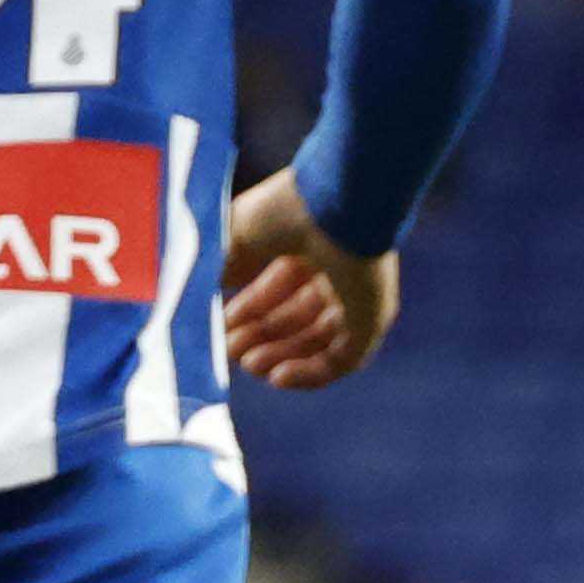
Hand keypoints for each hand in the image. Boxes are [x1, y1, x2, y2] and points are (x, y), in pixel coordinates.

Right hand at [219, 170, 398, 389]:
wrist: (335, 205)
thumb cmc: (284, 210)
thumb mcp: (236, 237)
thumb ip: (222, 266)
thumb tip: (209, 292)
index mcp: (307, 245)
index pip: (277, 289)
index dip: (248, 311)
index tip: (221, 326)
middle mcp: (335, 271)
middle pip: (295, 319)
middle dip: (261, 337)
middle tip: (230, 352)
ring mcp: (358, 297)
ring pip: (317, 341)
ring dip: (281, 357)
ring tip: (249, 366)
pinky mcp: (374, 318)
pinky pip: (342, 359)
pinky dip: (310, 373)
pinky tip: (277, 377)